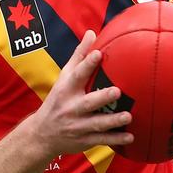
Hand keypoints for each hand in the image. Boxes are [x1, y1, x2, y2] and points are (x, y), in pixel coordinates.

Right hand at [30, 30, 132, 157]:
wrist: (42, 134)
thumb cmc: (58, 100)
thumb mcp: (64, 78)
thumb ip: (79, 56)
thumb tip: (92, 32)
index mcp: (66, 89)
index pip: (77, 75)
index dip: (87, 64)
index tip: (98, 54)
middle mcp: (71, 108)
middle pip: (87, 103)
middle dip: (102, 98)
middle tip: (117, 91)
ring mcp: (77, 125)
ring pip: (96, 124)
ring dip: (112, 121)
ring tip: (128, 116)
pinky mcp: (84, 140)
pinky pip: (102, 140)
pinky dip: (116, 140)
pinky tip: (130, 138)